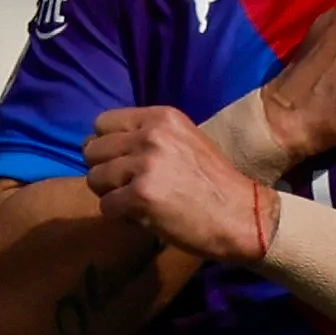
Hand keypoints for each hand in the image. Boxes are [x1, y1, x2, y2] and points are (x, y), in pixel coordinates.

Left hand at [83, 106, 273, 269]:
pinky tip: (145, 217)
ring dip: (111, 195)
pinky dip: (121, 217)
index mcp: (161, 117)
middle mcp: (151, 135)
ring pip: (94, 179)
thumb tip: (99, 145)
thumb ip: (147, 137)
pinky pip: (106, 207)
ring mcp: (145, 164)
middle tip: (129, 187)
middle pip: (92, 150)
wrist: (243, 216)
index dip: (107, 146)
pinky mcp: (140, 196)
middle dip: (105, 172)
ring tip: (139, 202)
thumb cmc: (213, 184)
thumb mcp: (184, 142)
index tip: (124, 163)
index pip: (103, 122)